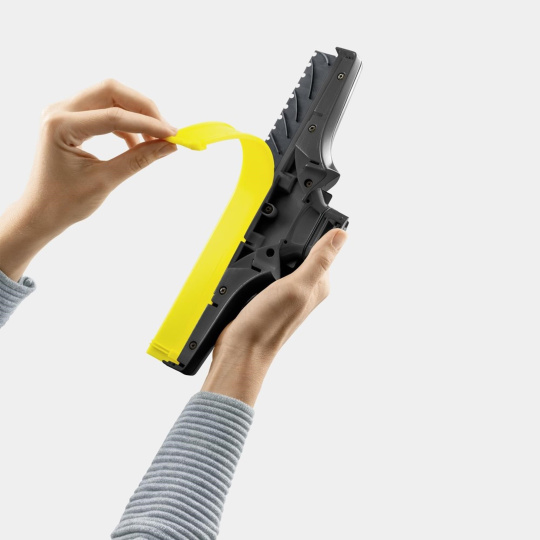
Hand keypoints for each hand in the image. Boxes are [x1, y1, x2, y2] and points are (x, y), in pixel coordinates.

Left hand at [0, 79, 177, 281]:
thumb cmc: (65, 202)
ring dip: (136, 114)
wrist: (40, 212)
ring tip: (154, 140)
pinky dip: (125, 123)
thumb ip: (138, 159)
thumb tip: (169, 146)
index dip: (148, 123)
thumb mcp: (105, 181)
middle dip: (143, 109)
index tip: (173, 135)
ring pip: (110, 96)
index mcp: (61, 125)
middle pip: (111, 91)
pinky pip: (104, 109)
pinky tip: (137, 143)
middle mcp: (60, 110)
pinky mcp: (72, 119)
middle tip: (166, 131)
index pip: (114, 115)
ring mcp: (64, 111)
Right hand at [201, 228, 347, 405]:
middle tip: (276, 249)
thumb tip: (342, 236)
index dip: (314, 232)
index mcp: (319, 283)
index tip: (303, 222)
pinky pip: (267, 270)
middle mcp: (306, 286)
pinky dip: (260, 265)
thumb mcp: (297, 285)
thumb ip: (319, 260)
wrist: (241, 347)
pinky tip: (253, 269)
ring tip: (262, 262)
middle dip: (288, 243)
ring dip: (271, 254)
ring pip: (281, 259)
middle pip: (300, 250)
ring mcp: (286, 290)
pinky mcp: (268, 294)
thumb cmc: (270, 323)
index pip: (324, 247)